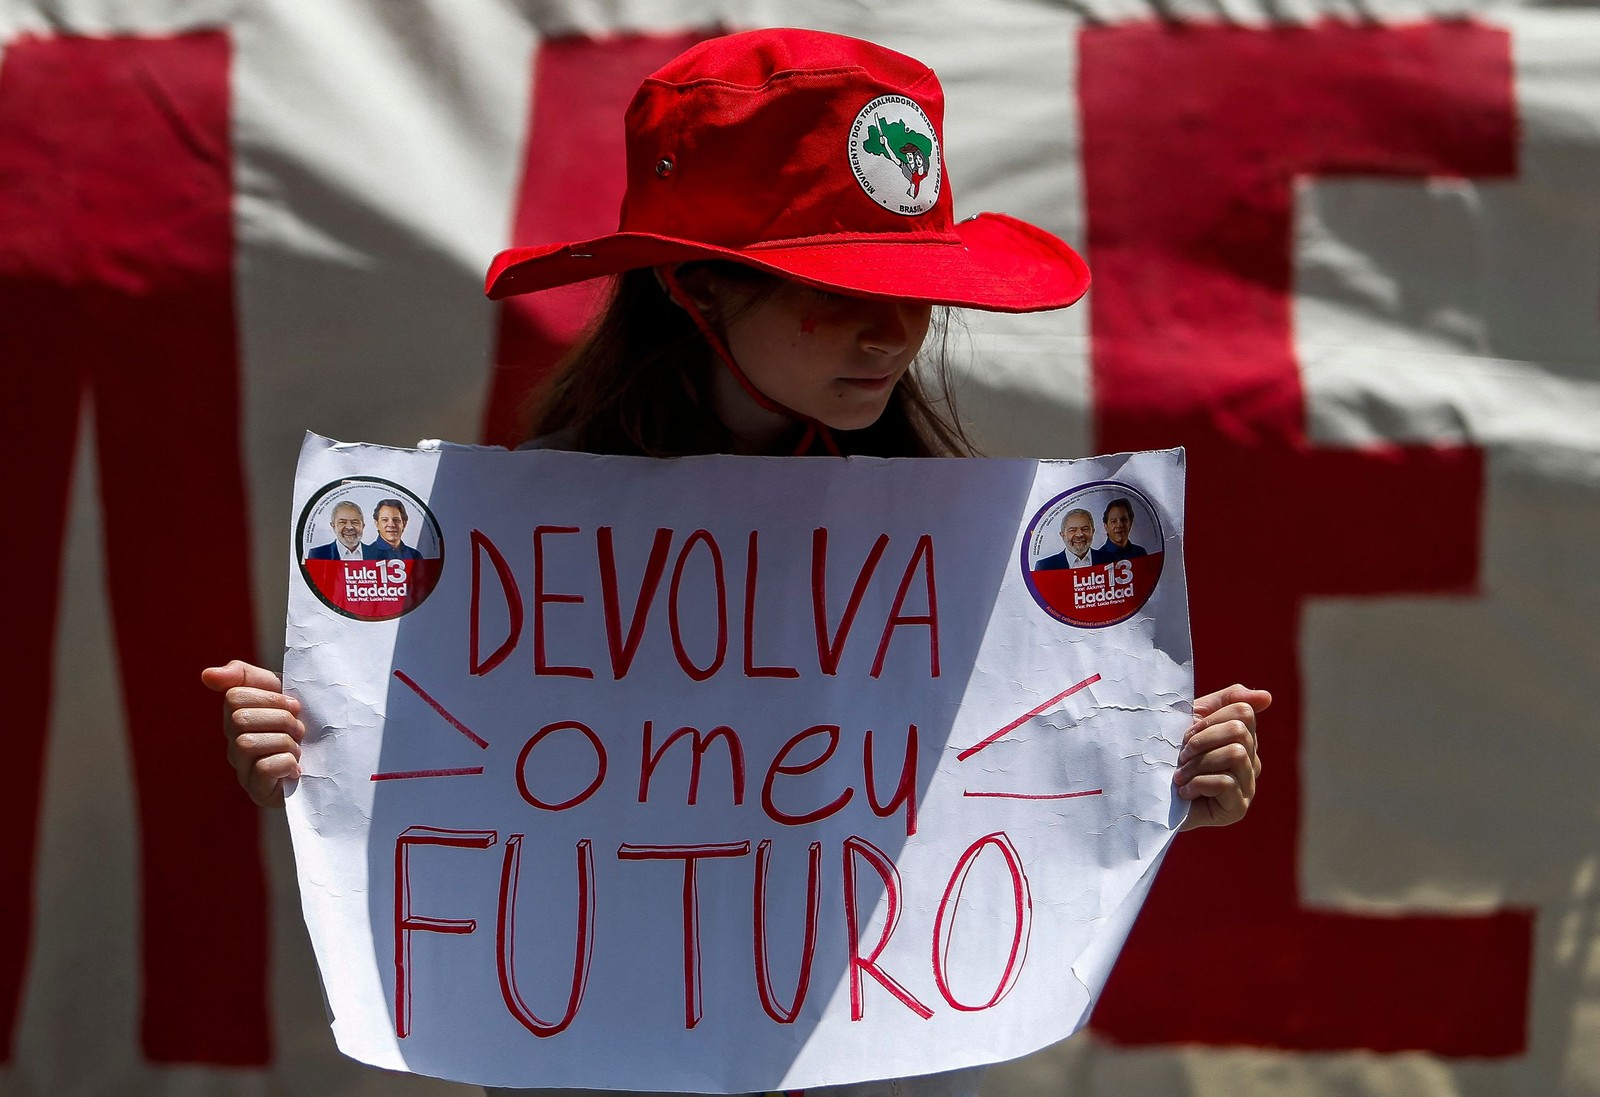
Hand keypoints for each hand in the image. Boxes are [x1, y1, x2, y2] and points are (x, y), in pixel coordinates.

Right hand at [201, 659, 303, 806]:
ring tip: (298, 749)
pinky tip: (296, 768)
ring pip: (247, 744)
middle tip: (299, 729)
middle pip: (240, 720)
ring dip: (285, 743)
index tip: (294, 706)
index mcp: (237, 718)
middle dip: (281, 719)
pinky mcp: (258, 792)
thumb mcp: (280, 688)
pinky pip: (262, 769)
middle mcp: (233, 745)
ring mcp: (243, 770)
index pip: (234, 697)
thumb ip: (243, 676)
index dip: (270, 698)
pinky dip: (286, 763)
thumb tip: (207, 675)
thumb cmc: (307, 718)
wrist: (337, 753)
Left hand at [1175, 683, 1268, 830]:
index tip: (1187, 735)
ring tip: (1180, 776)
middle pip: (1239, 731)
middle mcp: (1251, 761)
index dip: (1209, 720)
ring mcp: (1248, 786)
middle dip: (1202, 741)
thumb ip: (1227, 701)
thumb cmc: (1169, 751)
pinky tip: (1185, 792)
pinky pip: (1226, 782)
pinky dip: (1198, 784)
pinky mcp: (1238, 808)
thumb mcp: (1194, 717)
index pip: (1243, 711)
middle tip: (1182, 756)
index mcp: (1243, 738)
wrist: (1150, 792)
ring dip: (1199, 763)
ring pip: (1236, 754)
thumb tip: (1267, 697)